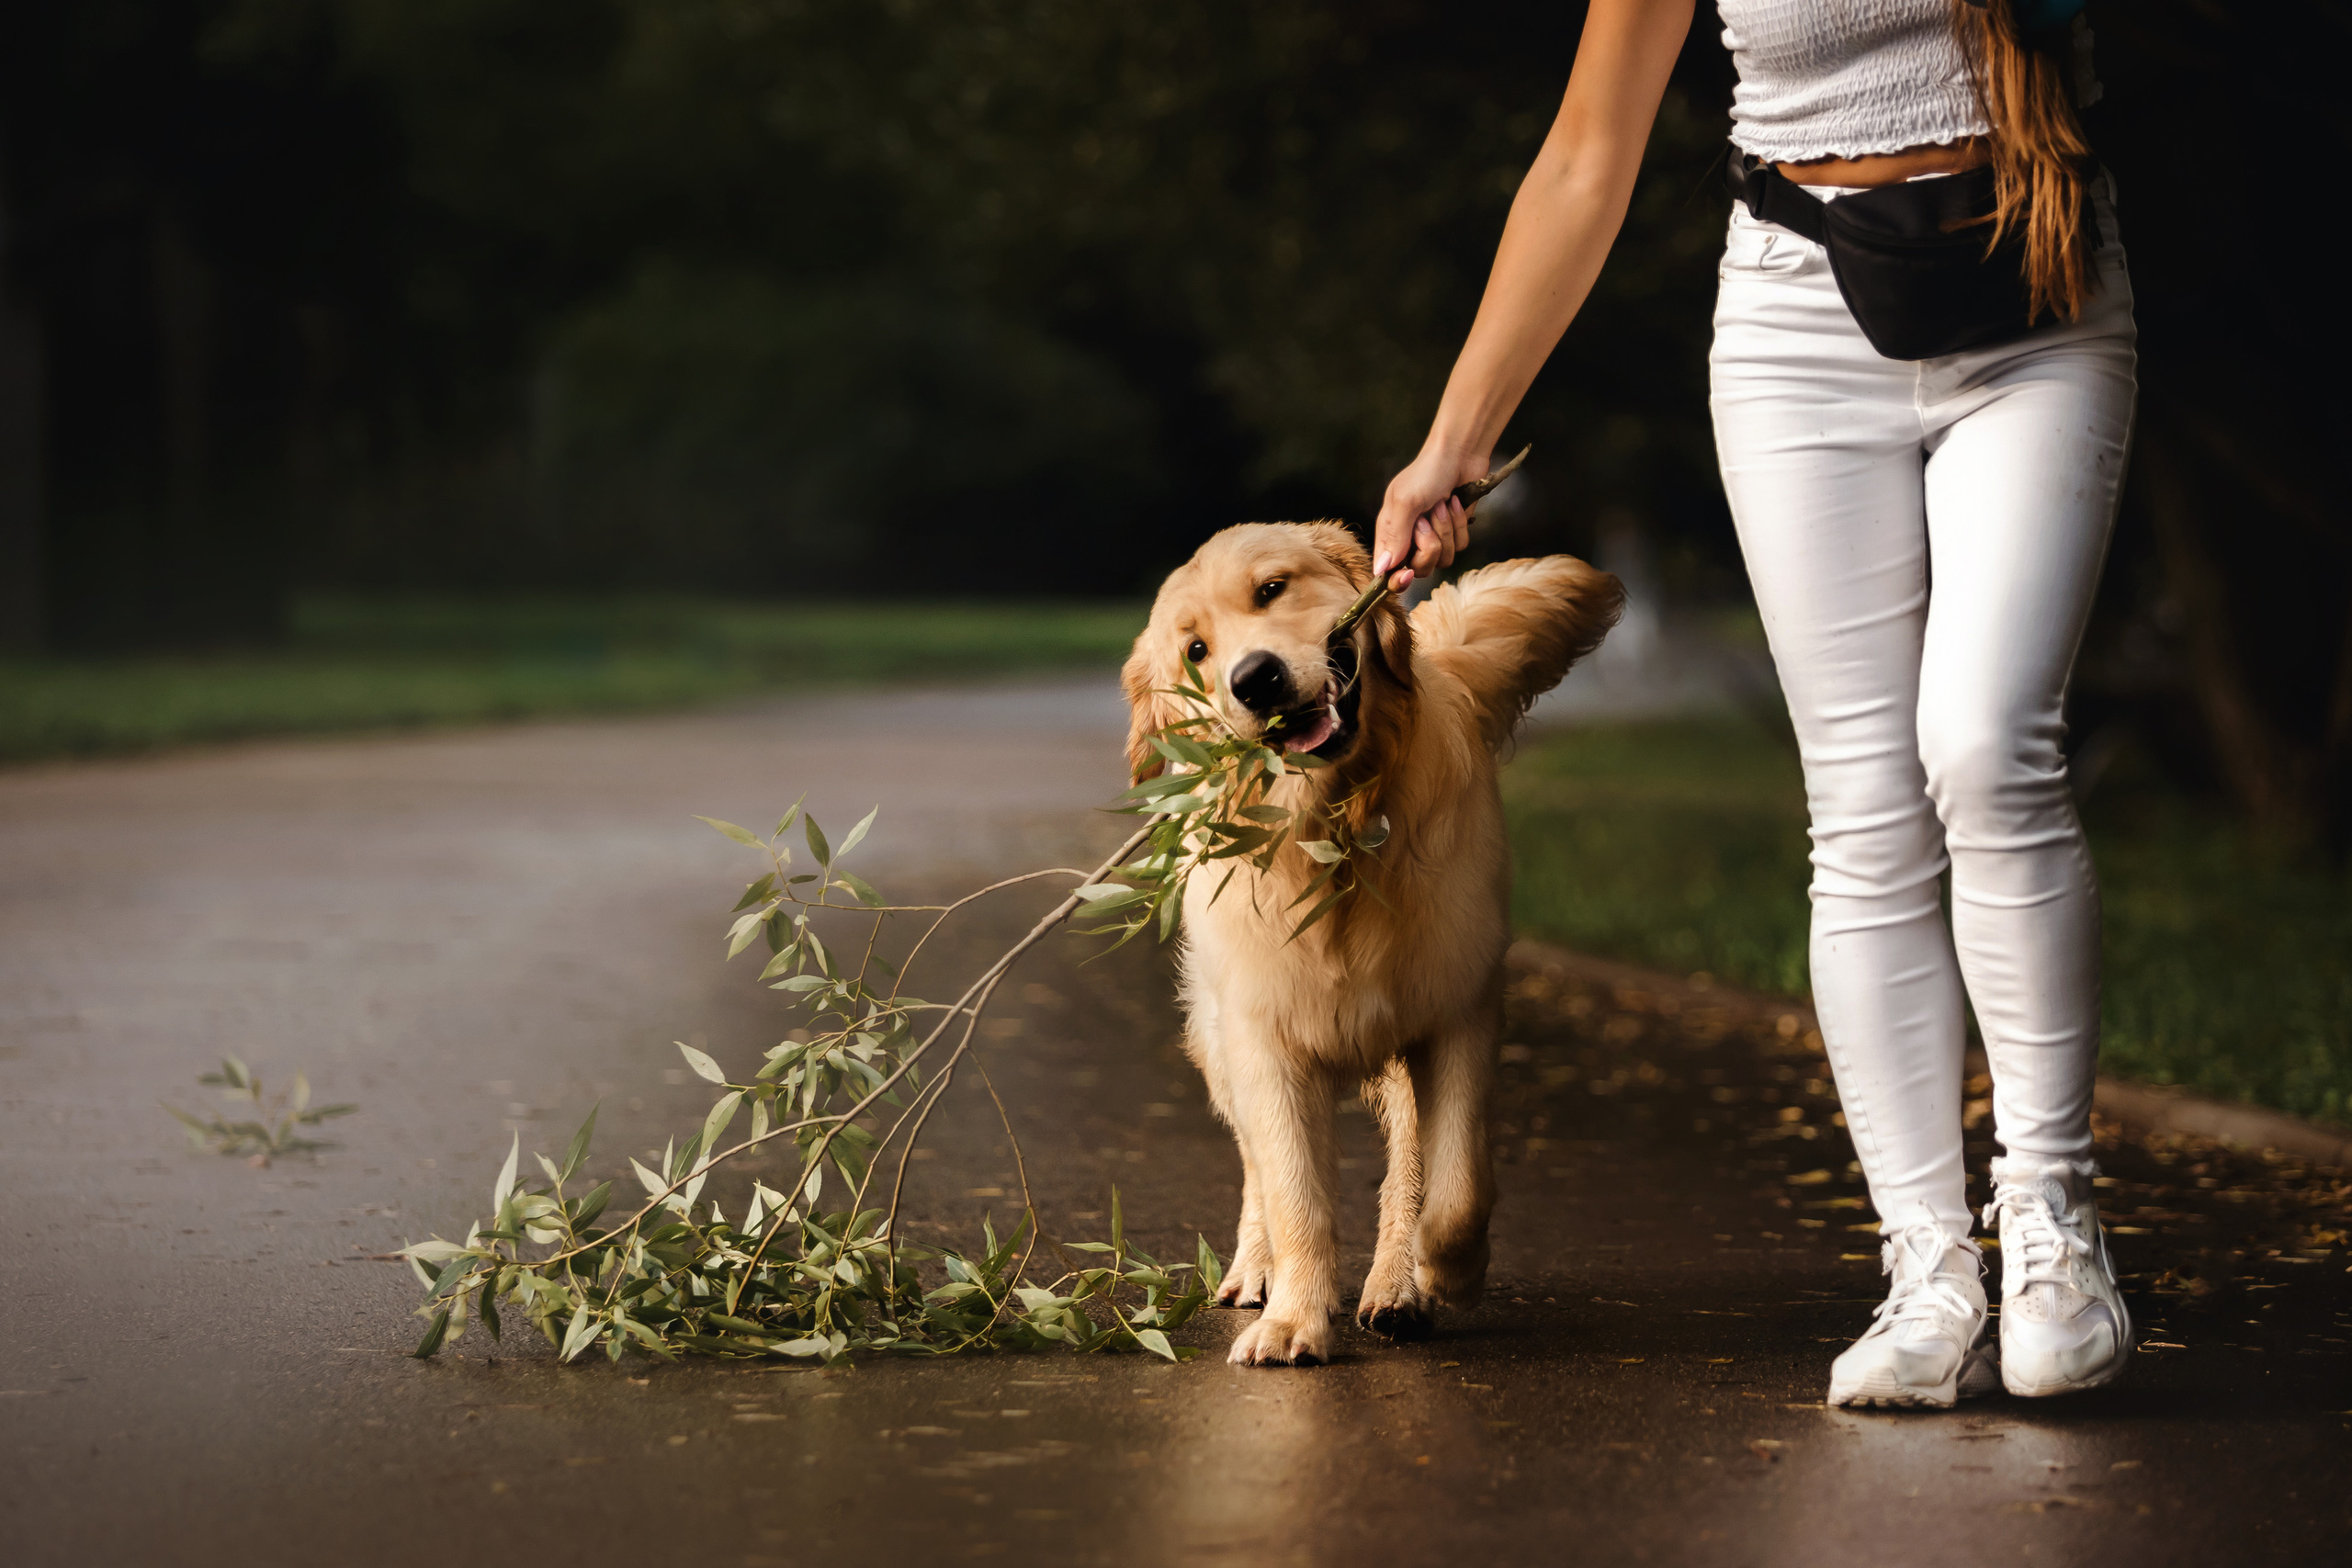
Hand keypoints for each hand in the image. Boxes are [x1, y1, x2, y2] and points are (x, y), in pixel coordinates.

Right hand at [1373, 447, 1487, 591]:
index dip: (1396, 580)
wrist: (1459, 455)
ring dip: (1446, 531)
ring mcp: (1434, 537)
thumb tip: (1382, 568)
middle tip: (1425, 522)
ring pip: (1443, 559)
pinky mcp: (1454, 533)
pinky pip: (1460, 547)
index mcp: (1390, 533)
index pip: (1387, 571)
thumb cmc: (1426, 473)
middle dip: (1427, 547)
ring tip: (1441, 505)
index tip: (1407, 574)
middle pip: (1420, 569)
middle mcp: (1410, 539)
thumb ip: (1395, 536)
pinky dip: (1460, 525)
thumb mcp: (1405, 502)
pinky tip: (1454, 504)